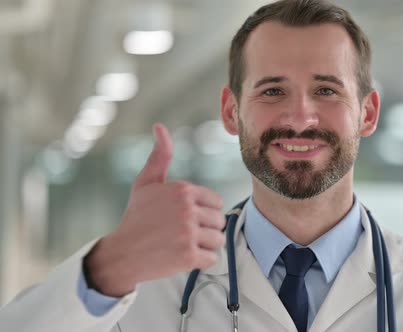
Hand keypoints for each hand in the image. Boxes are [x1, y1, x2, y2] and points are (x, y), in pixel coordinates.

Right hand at [84, 123, 225, 296]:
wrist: (122, 253)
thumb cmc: (137, 217)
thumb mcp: (146, 183)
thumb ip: (160, 157)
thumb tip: (160, 127)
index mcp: (183, 190)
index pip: (216, 202)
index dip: (203, 212)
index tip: (185, 218)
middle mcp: (187, 209)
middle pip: (219, 221)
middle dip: (205, 229)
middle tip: (182, 233)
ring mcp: (188, 233)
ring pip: (218, 239)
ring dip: (204, 245)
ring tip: (182, 244)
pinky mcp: (189, 256)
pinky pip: (212, 258)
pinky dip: (200, 260)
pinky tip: (182, 256)